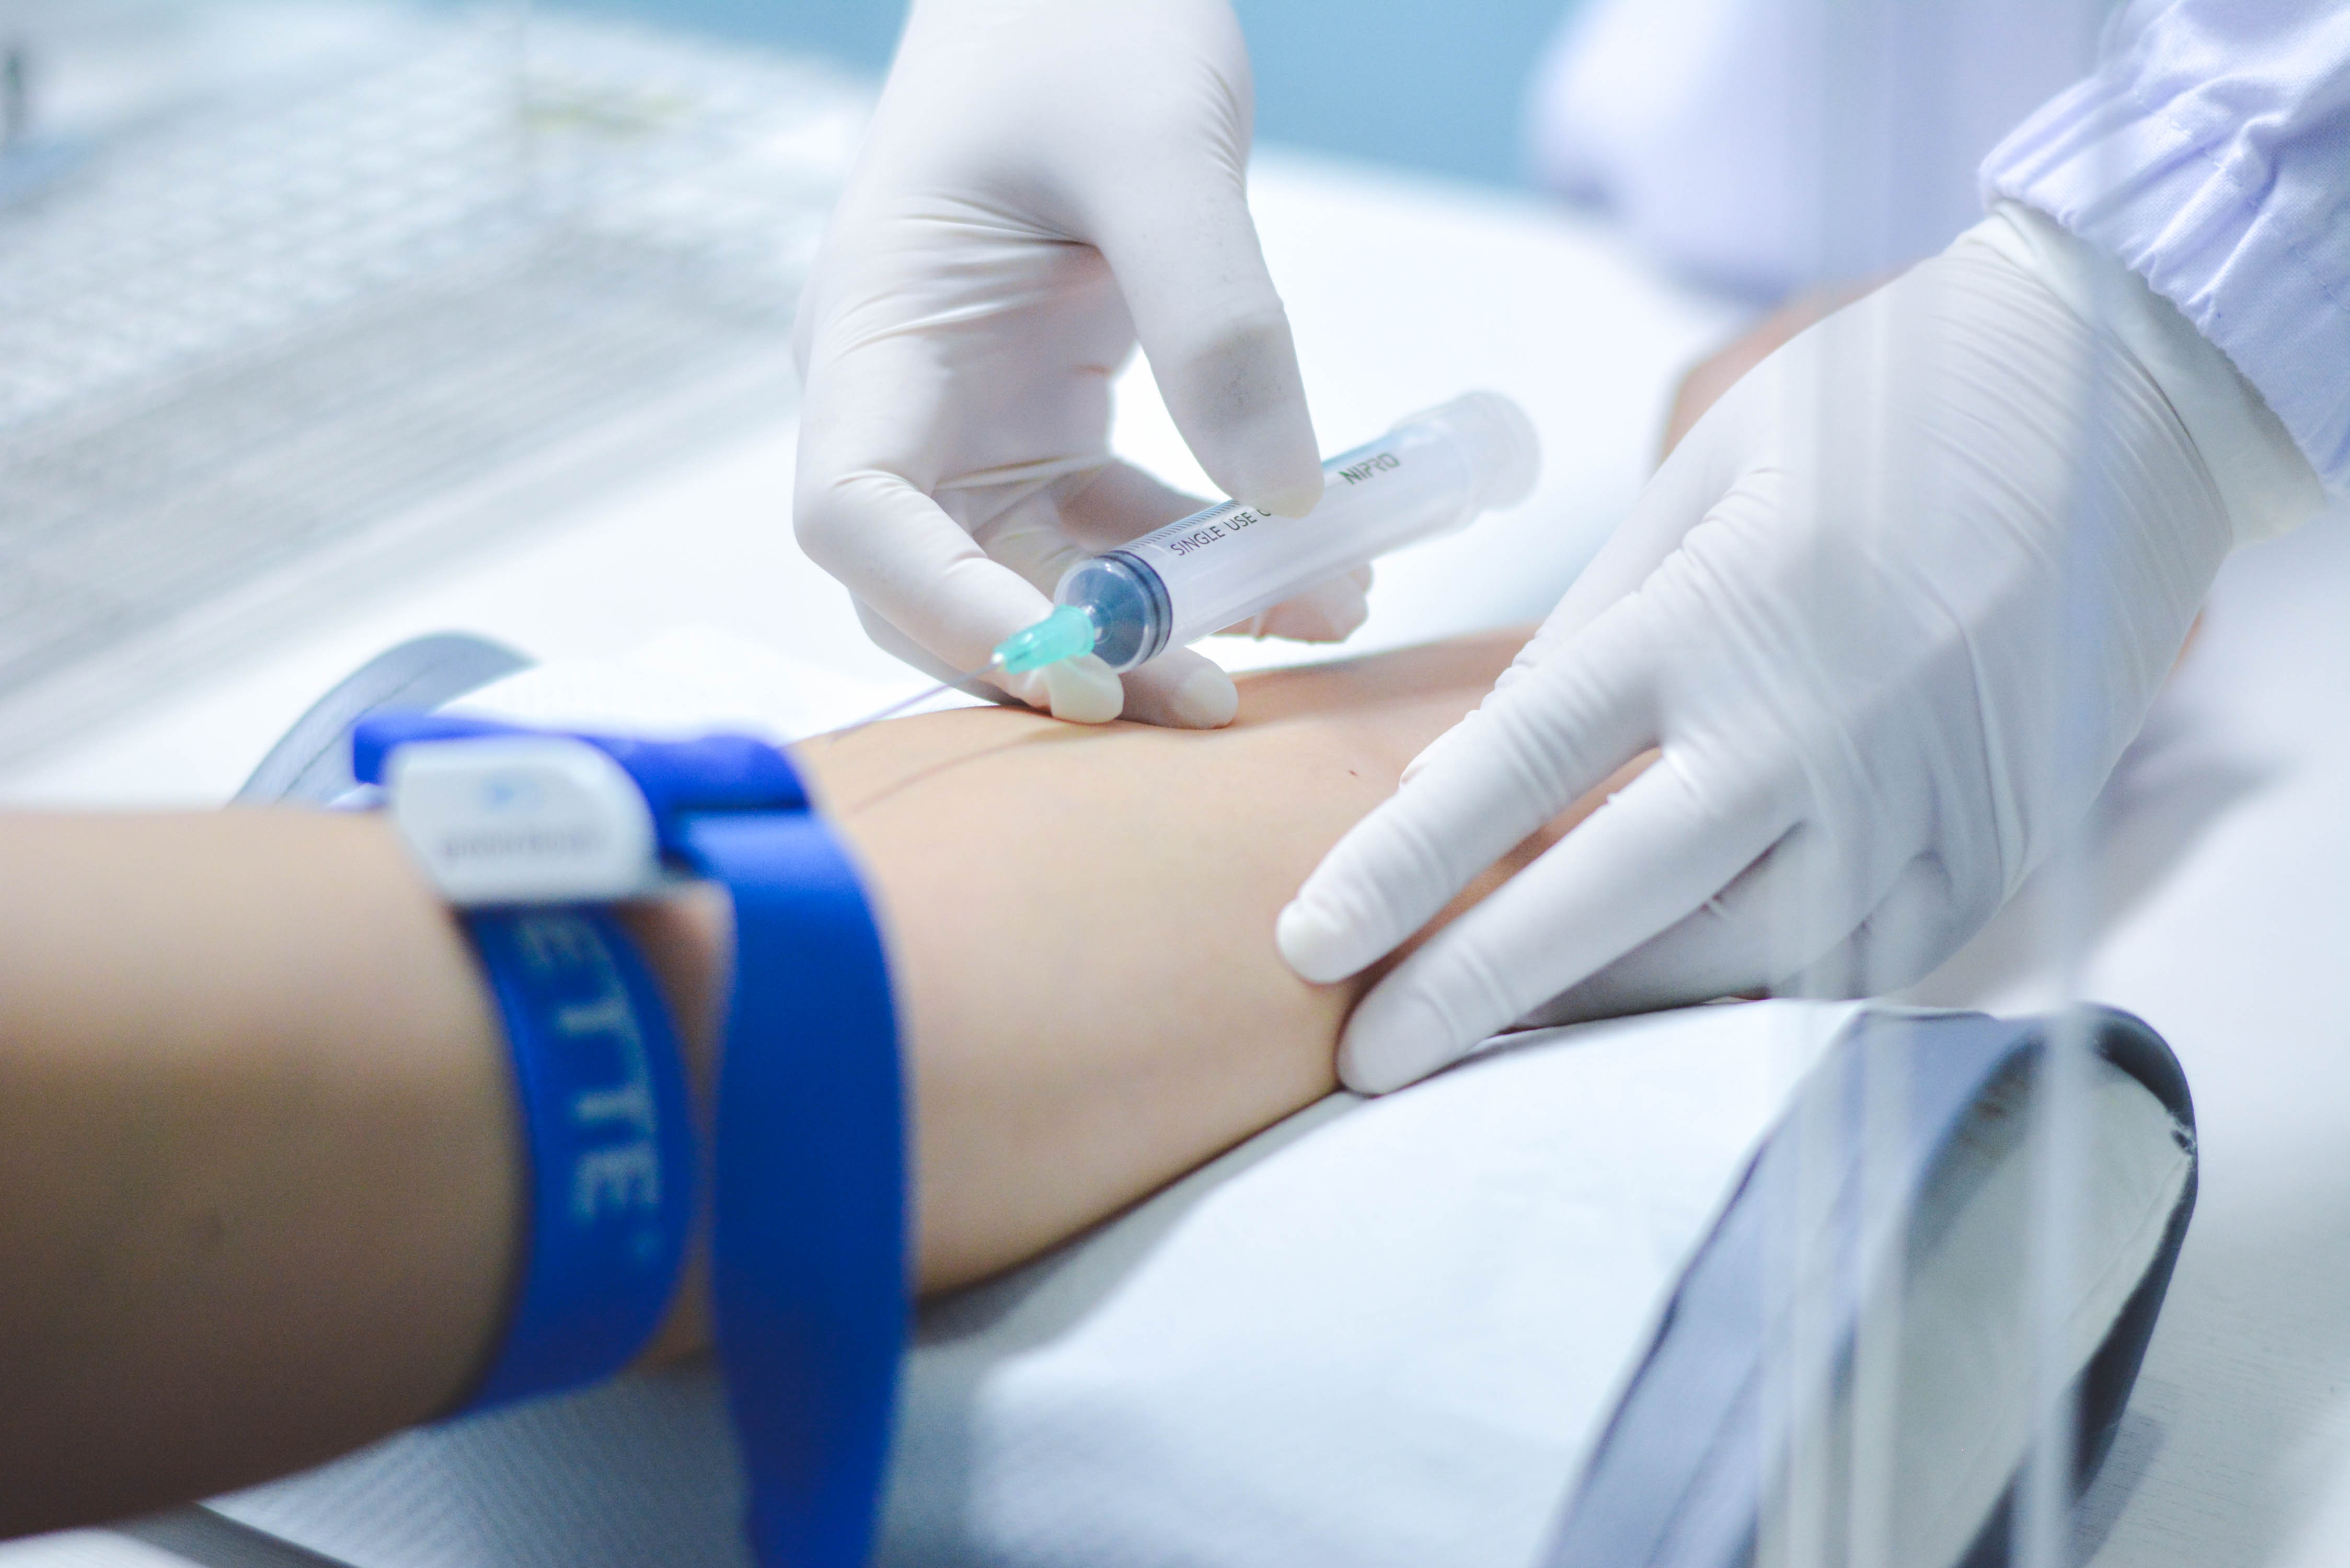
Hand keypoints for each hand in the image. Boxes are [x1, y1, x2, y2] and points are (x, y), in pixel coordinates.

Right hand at [791, 0, 1349, 726]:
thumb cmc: (1084, 22)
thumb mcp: (1162, 147)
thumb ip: (1218, 317)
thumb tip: (1285, 501)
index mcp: (874, 334)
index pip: (856, 515)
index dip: (946, 611)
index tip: (1078, 667)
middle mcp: (907, 402)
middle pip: (940, 586)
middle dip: (1066, 657)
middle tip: (1206, 704)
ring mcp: (977, 423)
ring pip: (1041, 578)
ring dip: (1160, 626)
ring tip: (1307, 622)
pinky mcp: (1049, 425)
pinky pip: (1115, 532)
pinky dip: (1200, 566)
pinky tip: (1309, 574)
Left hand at [1280, 208, 2264, 1092]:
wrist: (2124, 388)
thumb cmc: (1885, 405)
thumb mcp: (1702, 478)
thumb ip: (1586, 637)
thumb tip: (1469, 774)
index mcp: (1724, 612)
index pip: (1522, 766)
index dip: (1403, 868)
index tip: (1307, 943)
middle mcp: (1822, 723)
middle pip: (1615, 899)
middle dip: (1476, 994)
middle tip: (1368, 1065)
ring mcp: (1926, 796)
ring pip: (1739, 962)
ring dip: (1609, 1007)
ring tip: (1504, 1033)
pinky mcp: (2006, 842)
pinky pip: (1861, 961)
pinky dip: (1755, 989)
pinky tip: (1675, 999)